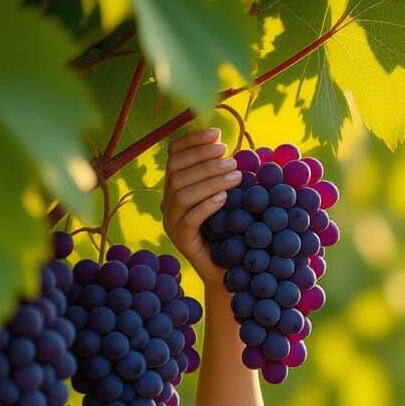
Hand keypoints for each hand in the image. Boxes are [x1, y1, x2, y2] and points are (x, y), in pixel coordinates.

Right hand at [160, 127, 240, 291]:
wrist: (230, 272)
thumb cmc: (232, 232)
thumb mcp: (230, 199)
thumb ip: (225, 176)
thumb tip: (236, 151)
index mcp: (175, 187)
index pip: (174, 155)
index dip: (192, 141)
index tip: (216, 133)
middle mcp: (167, 203)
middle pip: (176, 172)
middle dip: (204, 160)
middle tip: (231, 158)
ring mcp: (171, 223)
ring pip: (181, 194)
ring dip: (209, 179)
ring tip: (236, 175)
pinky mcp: (181, 241)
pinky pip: (189, 220)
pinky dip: (207, 205)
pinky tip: (224, 197)